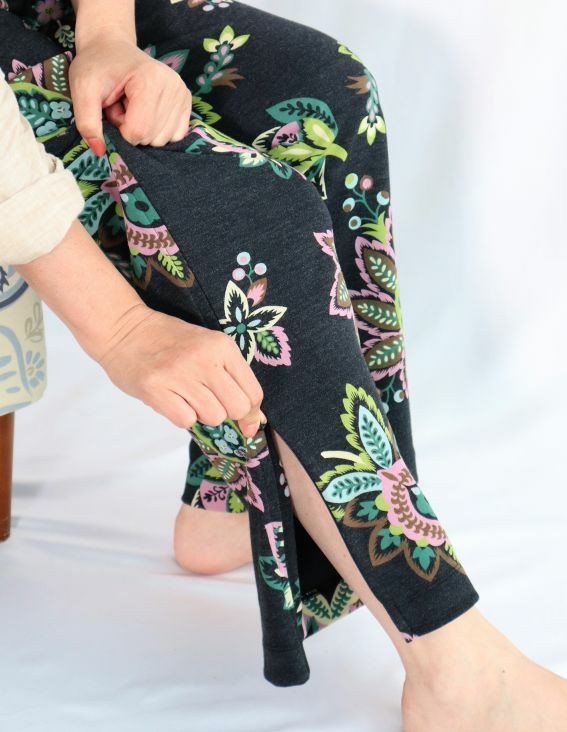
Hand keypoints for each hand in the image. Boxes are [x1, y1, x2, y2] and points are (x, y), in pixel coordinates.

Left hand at [69, 37, 192, 153]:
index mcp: (150, 79)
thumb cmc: (96, 67)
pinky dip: (157, 130)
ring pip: (162, 140)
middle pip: (151, 137)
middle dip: (131, 129)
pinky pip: (174, 136)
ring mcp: (183, 94)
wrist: (111, 48)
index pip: (138, 131)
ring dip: (143, 130)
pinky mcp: (187, 102)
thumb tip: (99, 152)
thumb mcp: (82, 90)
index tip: (113, 106)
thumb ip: (87, 122)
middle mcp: (173, 86)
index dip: (120, 127)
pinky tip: (146, 110)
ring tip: (132, 106)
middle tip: (122, 105)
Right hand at [96, 304, 265, 437]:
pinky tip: (172, 399)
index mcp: (222, 346)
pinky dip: (182, 416)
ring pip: (213, 417)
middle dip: (227, 413)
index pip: (253, 393)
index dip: (251, 412)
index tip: (242, 416)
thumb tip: (254, 422)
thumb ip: (232, 377)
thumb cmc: (170, 341)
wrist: (123, 329)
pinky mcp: (155, 389)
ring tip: (187, 396)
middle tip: (210, 401)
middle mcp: (204, 359)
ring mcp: (179, 374)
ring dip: (202, 414)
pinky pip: (186, 421)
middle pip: (237, 409)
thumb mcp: (207, 346)